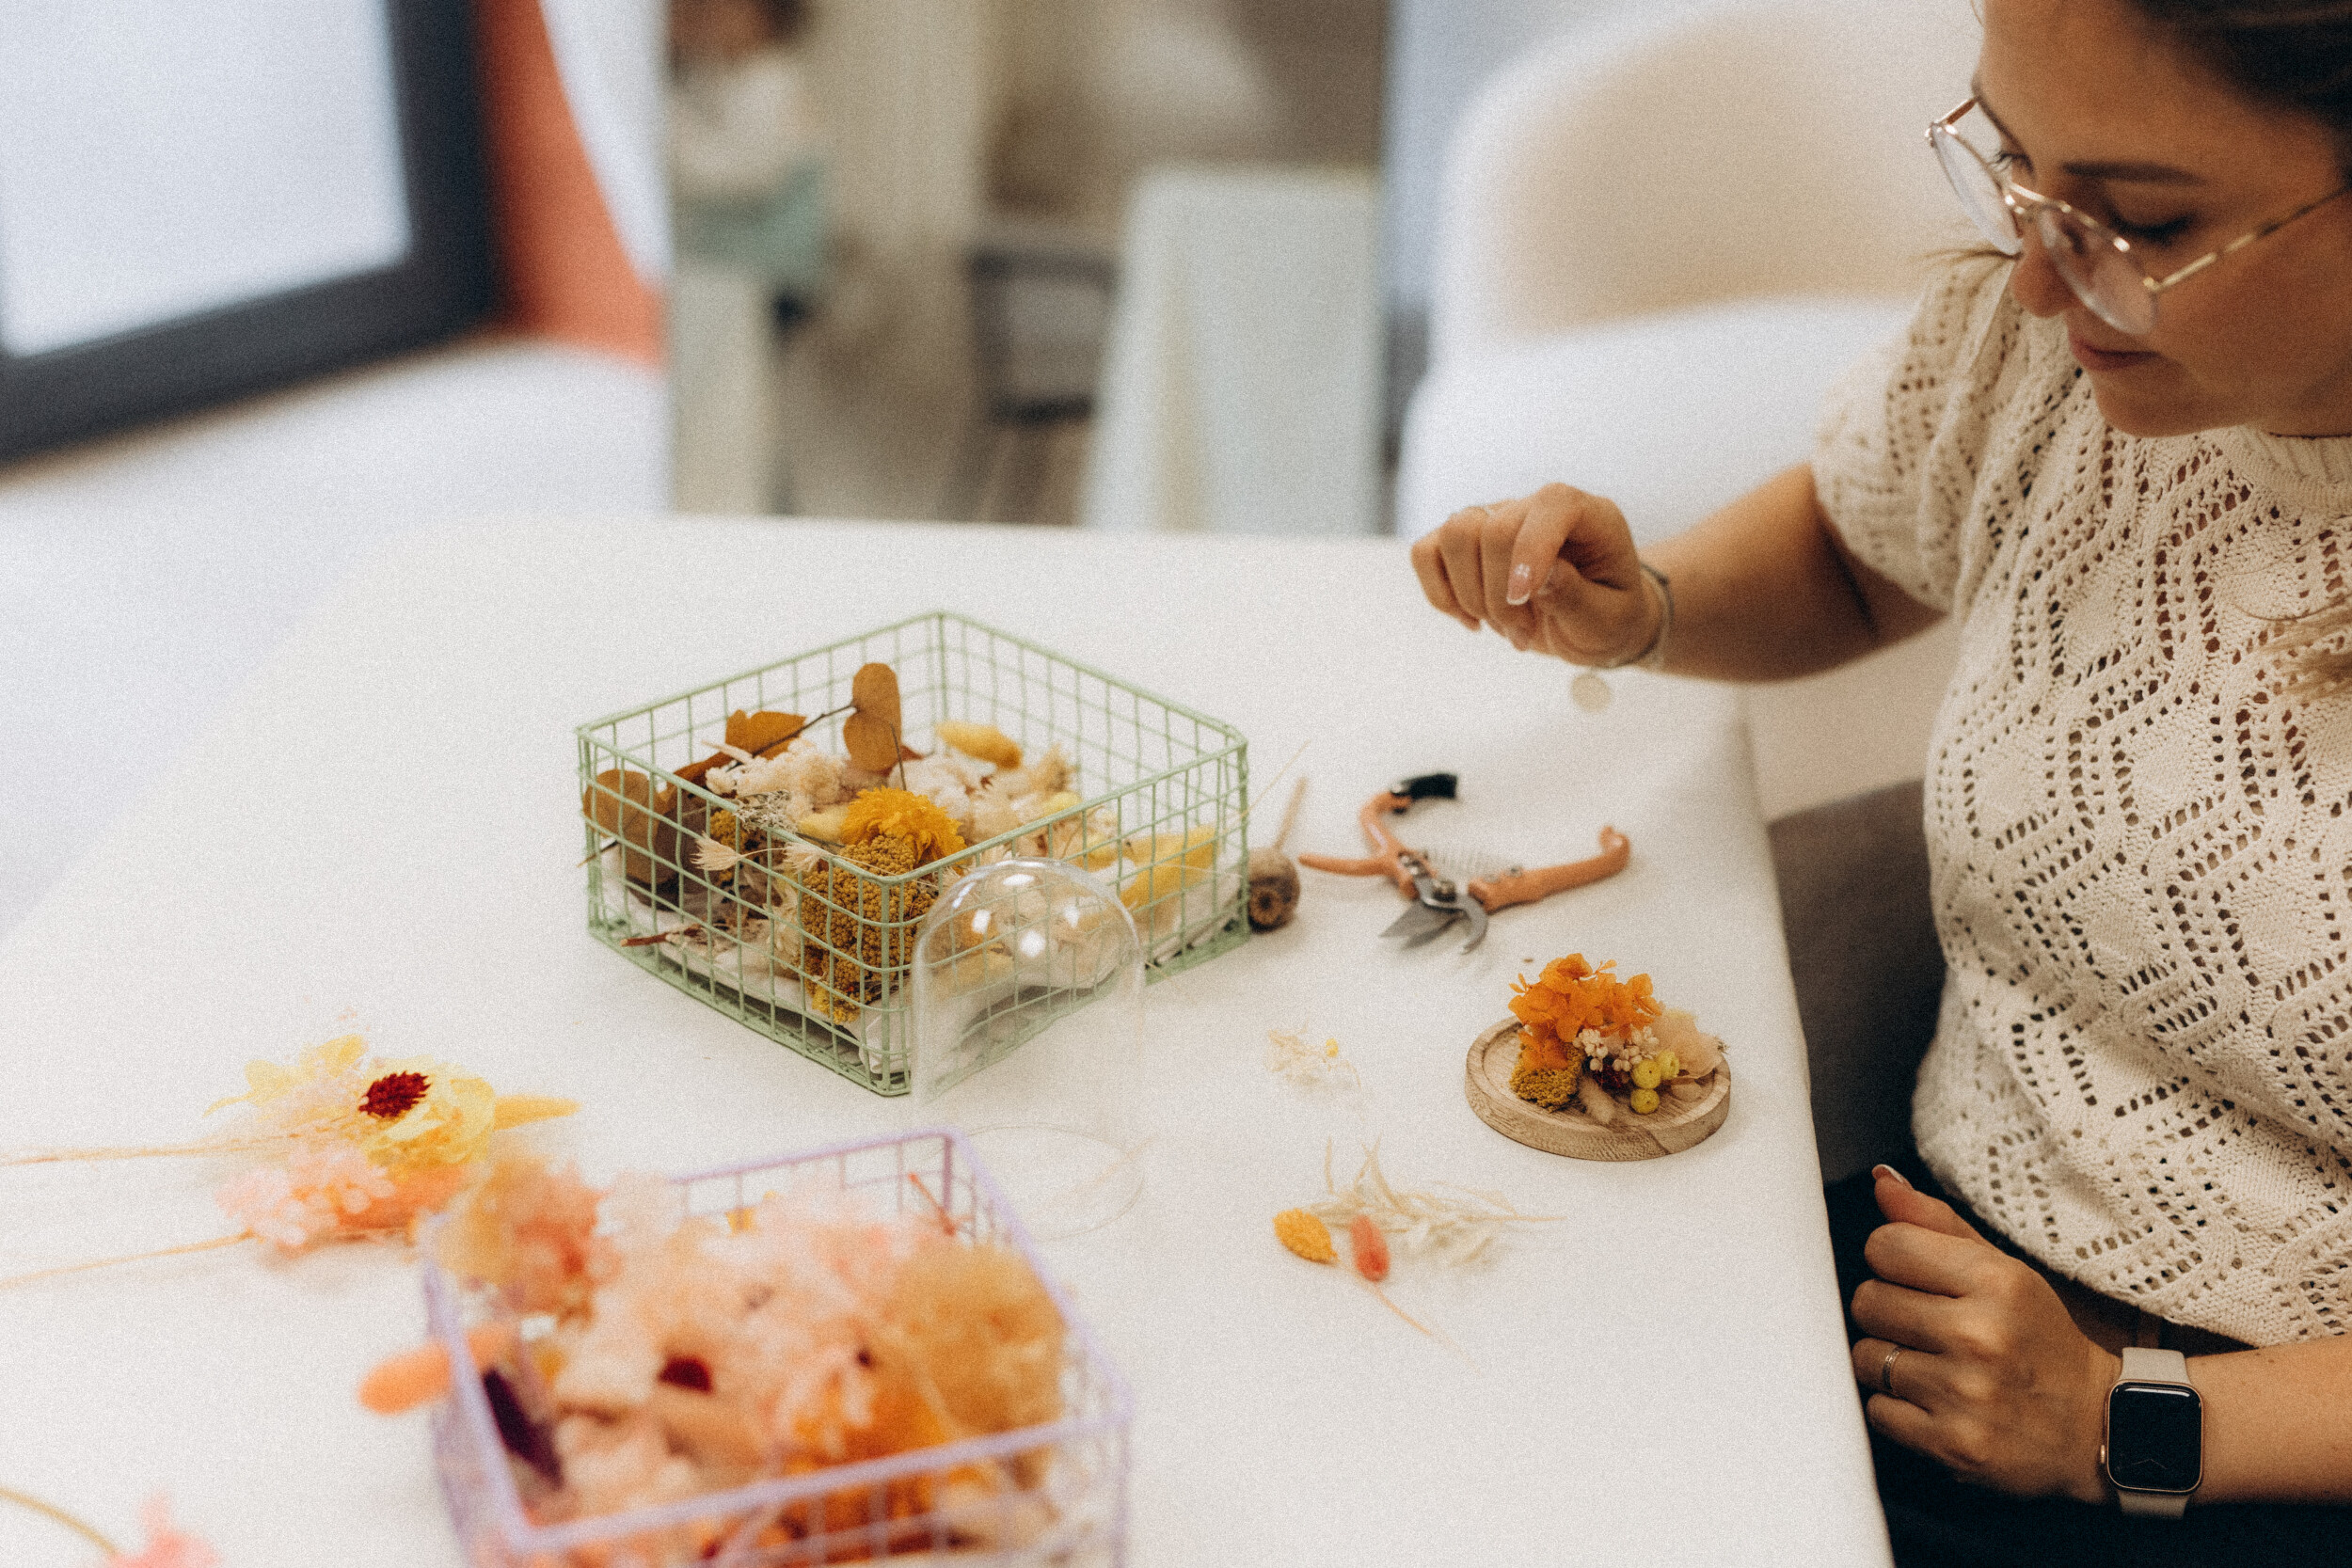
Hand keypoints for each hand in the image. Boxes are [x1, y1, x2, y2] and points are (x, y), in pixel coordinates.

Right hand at [1408, 483, 1657, 664]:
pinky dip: (1440, 593)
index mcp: (1590, 515)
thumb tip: (1541, 578)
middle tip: (1523, 635)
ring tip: (1503, 627)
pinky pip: (1427, 552)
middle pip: (1493, 526)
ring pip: (1455, 534)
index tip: (1524, 599)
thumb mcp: (1608, 620)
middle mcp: (1540, 507)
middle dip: (1499, 595)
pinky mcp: (1468, 543)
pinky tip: (1470, 618)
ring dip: (1471, 595)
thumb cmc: (1608, 617)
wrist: (1594, 622)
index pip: (1552, 503)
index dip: (1531, 549)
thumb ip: (1577, 596)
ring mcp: (1500, 519)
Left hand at [1849, 1166, 2119, 1501]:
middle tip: (1926, 1326)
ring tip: (1931, 1365)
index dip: (1892, 1260)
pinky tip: (1934, 1401)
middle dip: (1887, 1312)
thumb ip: (1937, 1224)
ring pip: (1866, 1357)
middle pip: (1867, 1301)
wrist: (2099, 1428)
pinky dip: (1896, 1407)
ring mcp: (1966, 1393)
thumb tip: (1882, 1183)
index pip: (1885, 1245)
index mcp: (1997, 1282)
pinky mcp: (1953, 1443)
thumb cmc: (2041, 1341)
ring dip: (1888, 1361)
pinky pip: (1877, 1410)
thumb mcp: (2004, 1272)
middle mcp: (1981, 1335)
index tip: (1915, 1277)